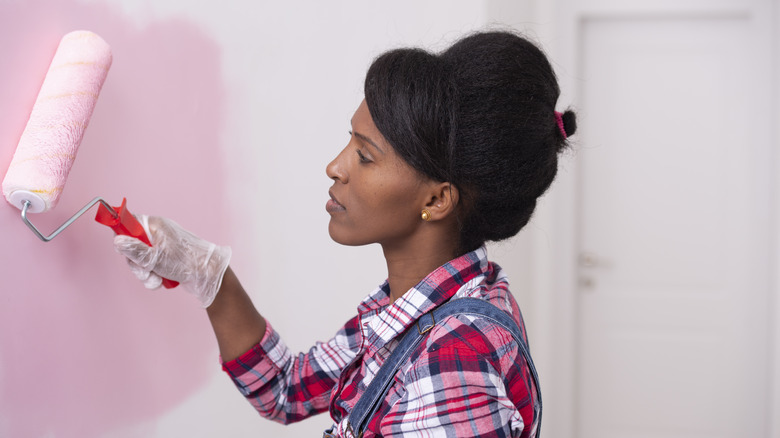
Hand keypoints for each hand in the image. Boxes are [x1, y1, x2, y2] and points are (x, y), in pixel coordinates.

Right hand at [113, 215, 230, 306]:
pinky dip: (154, 276)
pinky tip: (162, 281)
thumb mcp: (155, 257)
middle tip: (147, 272)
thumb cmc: (185, 262)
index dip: (122, 236)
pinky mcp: (165, 259)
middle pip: (132, 247)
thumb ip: (133, 250)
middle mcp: (157, 234)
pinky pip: (150, 268)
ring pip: (140, 261)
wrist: (209, 275)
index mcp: (155, 225)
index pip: (129, 223)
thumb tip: (116, 241)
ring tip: (157, 279)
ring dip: (146, 274)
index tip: (123, 250)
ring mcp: (161, 247)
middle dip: (137, 265)